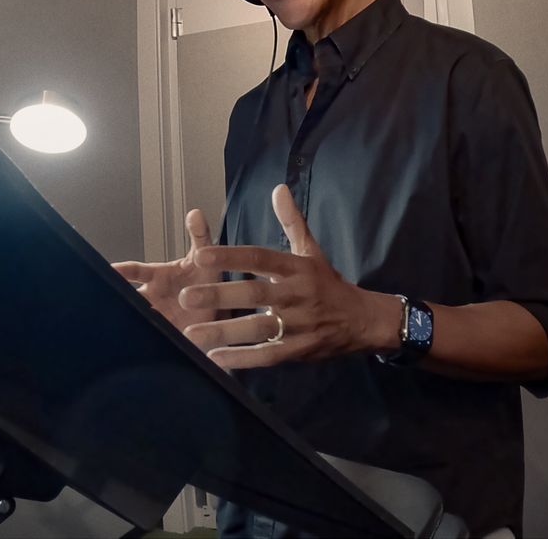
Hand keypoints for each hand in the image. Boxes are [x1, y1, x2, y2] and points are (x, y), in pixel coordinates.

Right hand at [111, 209, 220, 333]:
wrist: (219, 306)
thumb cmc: (206, 277)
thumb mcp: (205, 256)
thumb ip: (200, 235)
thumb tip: (195, 213)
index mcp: (156, 277)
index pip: (133, 272)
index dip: (120, 271)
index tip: (110, 271)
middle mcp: (152, 297)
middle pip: (129, 300)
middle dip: (121, 302)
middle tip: (112, 304)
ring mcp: (158, 318)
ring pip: (138, 321)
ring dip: (134, 323)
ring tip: (123, 330)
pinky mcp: (167, 336)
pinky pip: (153, 340)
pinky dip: (147, 343)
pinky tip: (143, 348)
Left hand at [178, 185, 399, 369]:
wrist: (361, 321)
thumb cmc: (327, 284)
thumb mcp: (312, 251)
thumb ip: (292, 222)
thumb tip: (278, 189)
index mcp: (298, 268)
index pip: (261, 258)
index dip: (232, 257)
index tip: (201, 256)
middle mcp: (297, 295)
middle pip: (256, 294)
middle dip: (220, 295)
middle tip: (186, 296)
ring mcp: (298, 325)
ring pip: (258, 329)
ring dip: (225, 332)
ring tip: (191, 334)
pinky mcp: (298, 350)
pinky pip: (267, 356)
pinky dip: (241, 359)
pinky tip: (215, 359)